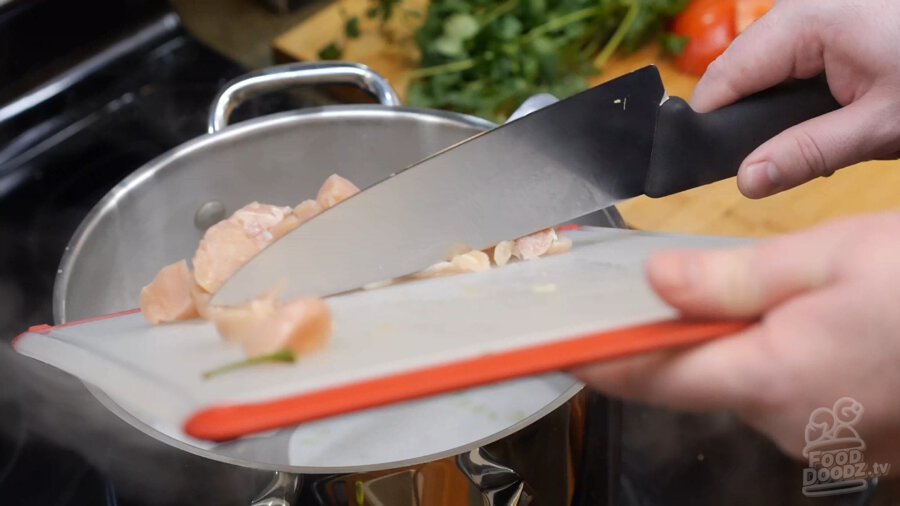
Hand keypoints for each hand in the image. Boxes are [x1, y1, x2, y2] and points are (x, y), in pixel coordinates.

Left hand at [573, 212, 899, 464]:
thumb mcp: (830, 258)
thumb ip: (734, 276)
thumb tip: (656, 280)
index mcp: (769, 379)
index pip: (654, 377)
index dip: (601, 363)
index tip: (557, 350)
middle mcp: (786, 424)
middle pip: (702, 377)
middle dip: (688, 333)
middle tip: (695, 283)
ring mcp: (821, 440)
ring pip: (749, 385)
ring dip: (743, 345)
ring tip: (781, 297)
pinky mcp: (849, 440)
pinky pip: (788, 398)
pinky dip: (783, 364)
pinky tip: (816, 329)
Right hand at [691, 0, 899, 198]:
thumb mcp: (877, 126)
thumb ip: (805, 154)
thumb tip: (747, 180)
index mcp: (806, 23)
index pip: (723, 79)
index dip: (711, 126)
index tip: (715, 167)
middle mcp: (801, 7)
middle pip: (738, 72)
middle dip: (750, 119)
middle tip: (782, 161)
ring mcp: (816, 10)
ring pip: (762, 67)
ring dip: (777, 108)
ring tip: (820, 137)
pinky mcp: (832, 20)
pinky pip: (791, 58)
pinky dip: (800, 91)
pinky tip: (832, 114)